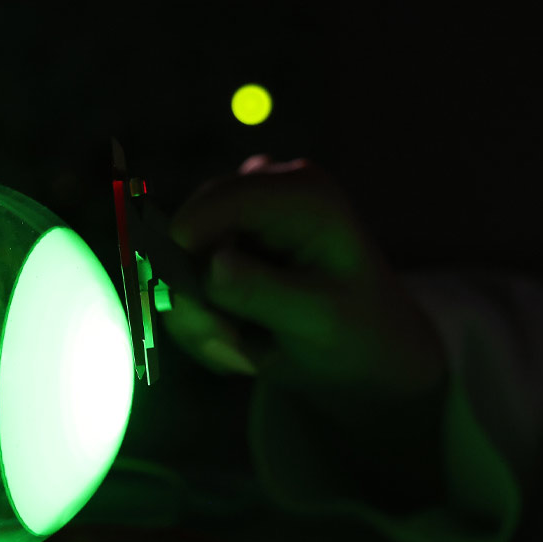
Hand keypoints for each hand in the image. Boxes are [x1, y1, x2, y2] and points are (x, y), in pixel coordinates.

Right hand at [159, 155, 448, 417]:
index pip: (225, 199)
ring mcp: (245, 214)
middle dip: (196, 293)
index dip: (188, 240)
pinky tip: (237, 339)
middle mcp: (270, 189)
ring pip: (181, 259)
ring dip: (200, 313)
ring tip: (241, 351)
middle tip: (226, 346)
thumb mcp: (317, 320)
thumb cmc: (357, 333)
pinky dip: (202, 315)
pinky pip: (186, 278)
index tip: (177, 298)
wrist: (365, 352)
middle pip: (192, 226)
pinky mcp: (228, 240)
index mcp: (305, 195)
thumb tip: (213, 266)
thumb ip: (263, 292)